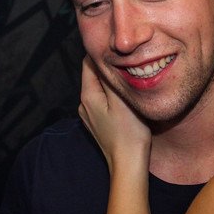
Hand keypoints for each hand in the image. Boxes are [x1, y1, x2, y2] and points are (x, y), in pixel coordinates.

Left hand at [78, 57, 150, 172]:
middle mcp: (84, 104)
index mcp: (88, 95)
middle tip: (129, 62)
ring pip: (100, 89)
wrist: (128, 165)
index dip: (103, 52)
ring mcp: (90, 115)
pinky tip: (126, 100)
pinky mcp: (99, 124)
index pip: (89, 62)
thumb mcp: (122, 100)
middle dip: (110, 68)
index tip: (119, 49)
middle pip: (94, 75)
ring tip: (130, 79)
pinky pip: (104, 102)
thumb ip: (111, 78)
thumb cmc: (129, 134)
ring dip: (112, 83)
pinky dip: (113, 97)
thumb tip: (103, 56)